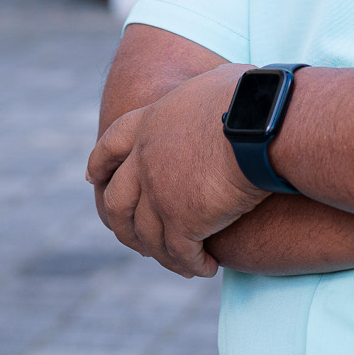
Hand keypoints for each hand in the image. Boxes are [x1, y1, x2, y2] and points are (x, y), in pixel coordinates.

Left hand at [87, 62, 261, 277]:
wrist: (261, 124)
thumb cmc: (255, 98)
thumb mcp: (217, 85)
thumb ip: (205, 101)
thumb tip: (230, 98)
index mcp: (149, 121)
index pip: (111, 145)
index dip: (99, 164)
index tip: (92, 180)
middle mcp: (145, 159)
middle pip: (117, 201)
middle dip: (123, 226)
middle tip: (135, 242)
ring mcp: (158, 192)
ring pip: (147, 235)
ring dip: (162, 254)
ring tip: (181, 264)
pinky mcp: (181, 220)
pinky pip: (179, 252)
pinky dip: (190, 263)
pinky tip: (205, 268)